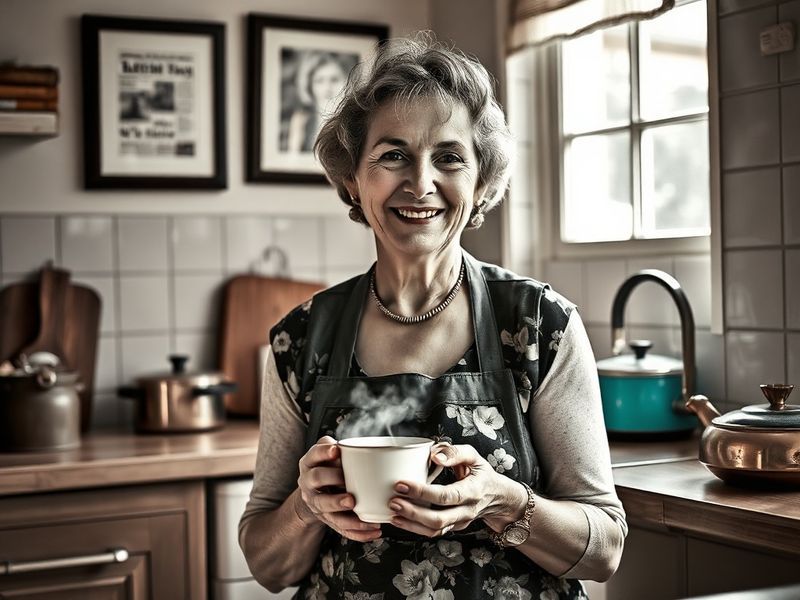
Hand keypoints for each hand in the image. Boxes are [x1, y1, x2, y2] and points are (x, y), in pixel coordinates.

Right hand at [296, 435, 381, 541]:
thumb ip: (342, 449)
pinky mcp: (327, 519)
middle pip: (316, 479)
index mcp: (310, 463)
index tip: (336, 450)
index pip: (314, 455)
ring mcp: (316, 502)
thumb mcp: (329, 455)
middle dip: (332, 480)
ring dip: (344, 512)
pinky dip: (358, 532)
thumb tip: (366, 450)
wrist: (315, 491)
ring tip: (360, 512)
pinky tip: (374, 531)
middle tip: (350, 492)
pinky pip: (341, 528)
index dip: (324, 452)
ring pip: (326, 508)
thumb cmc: (328, 468)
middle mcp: (309, 482)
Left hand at [388, 443, 527, 536]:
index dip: (422, 492)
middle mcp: (467, 510)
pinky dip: (415, 529)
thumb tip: (434, 455)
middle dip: (413, 512)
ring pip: (435, 530)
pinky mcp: (453, 527)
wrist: (498, 497)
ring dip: (411, 524)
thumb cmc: (483, 474)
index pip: (446, 495)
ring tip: (392, 512)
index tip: (402, 484)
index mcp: (473, 491)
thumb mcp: (474, 456)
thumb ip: (455, 452)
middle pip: (438, 519)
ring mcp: (460, 522)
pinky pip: (434, 533)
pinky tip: (400, 520)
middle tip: (393, 501)